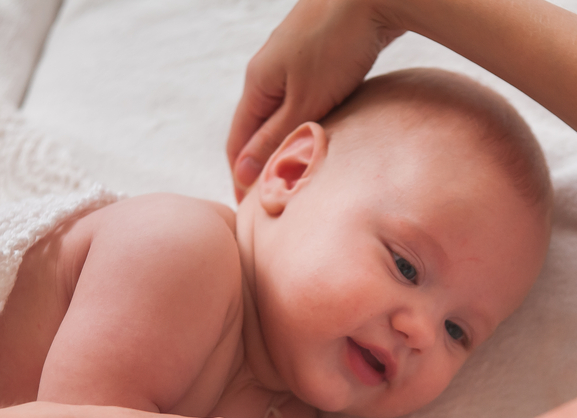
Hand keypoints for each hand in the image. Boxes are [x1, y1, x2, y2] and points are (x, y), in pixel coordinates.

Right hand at [227, 0, 403, 200]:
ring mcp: (292, 61)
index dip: (242, 178)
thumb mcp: (305, 102)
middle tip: (277, 199)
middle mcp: (268, 69)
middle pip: (258, 128)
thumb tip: (243, 174)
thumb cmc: (338, 46)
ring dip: (287, 144)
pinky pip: (304, 99)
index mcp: (257, 82)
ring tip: (300, 176)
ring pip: (283, 114)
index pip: (238, 142)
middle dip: (263, 164)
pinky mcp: (318, 56)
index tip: (251, 211)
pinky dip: (307, 124)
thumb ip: (275, 139)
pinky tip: (324, 137)